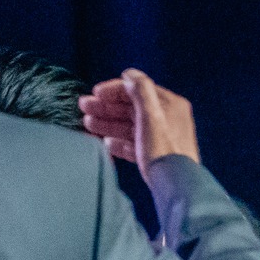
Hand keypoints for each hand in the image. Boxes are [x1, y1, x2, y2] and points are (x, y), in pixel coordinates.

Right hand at [78, 69, 199, 184]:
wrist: (176, 186)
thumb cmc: (163, 148)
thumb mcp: (151, 114)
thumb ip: (140, 90)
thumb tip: (130, 74)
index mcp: (169, 104)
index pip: (138, 90)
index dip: (114, 90)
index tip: (94, 93)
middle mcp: (167, 118)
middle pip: (132, 108)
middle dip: (107, 107)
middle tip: (83, 107)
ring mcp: (161, 138)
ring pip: (131, 126)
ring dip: (109, 123)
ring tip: (87, 124)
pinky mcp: (155, 156)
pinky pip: (134, 145)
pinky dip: (119, 142)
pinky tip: (105, 143)